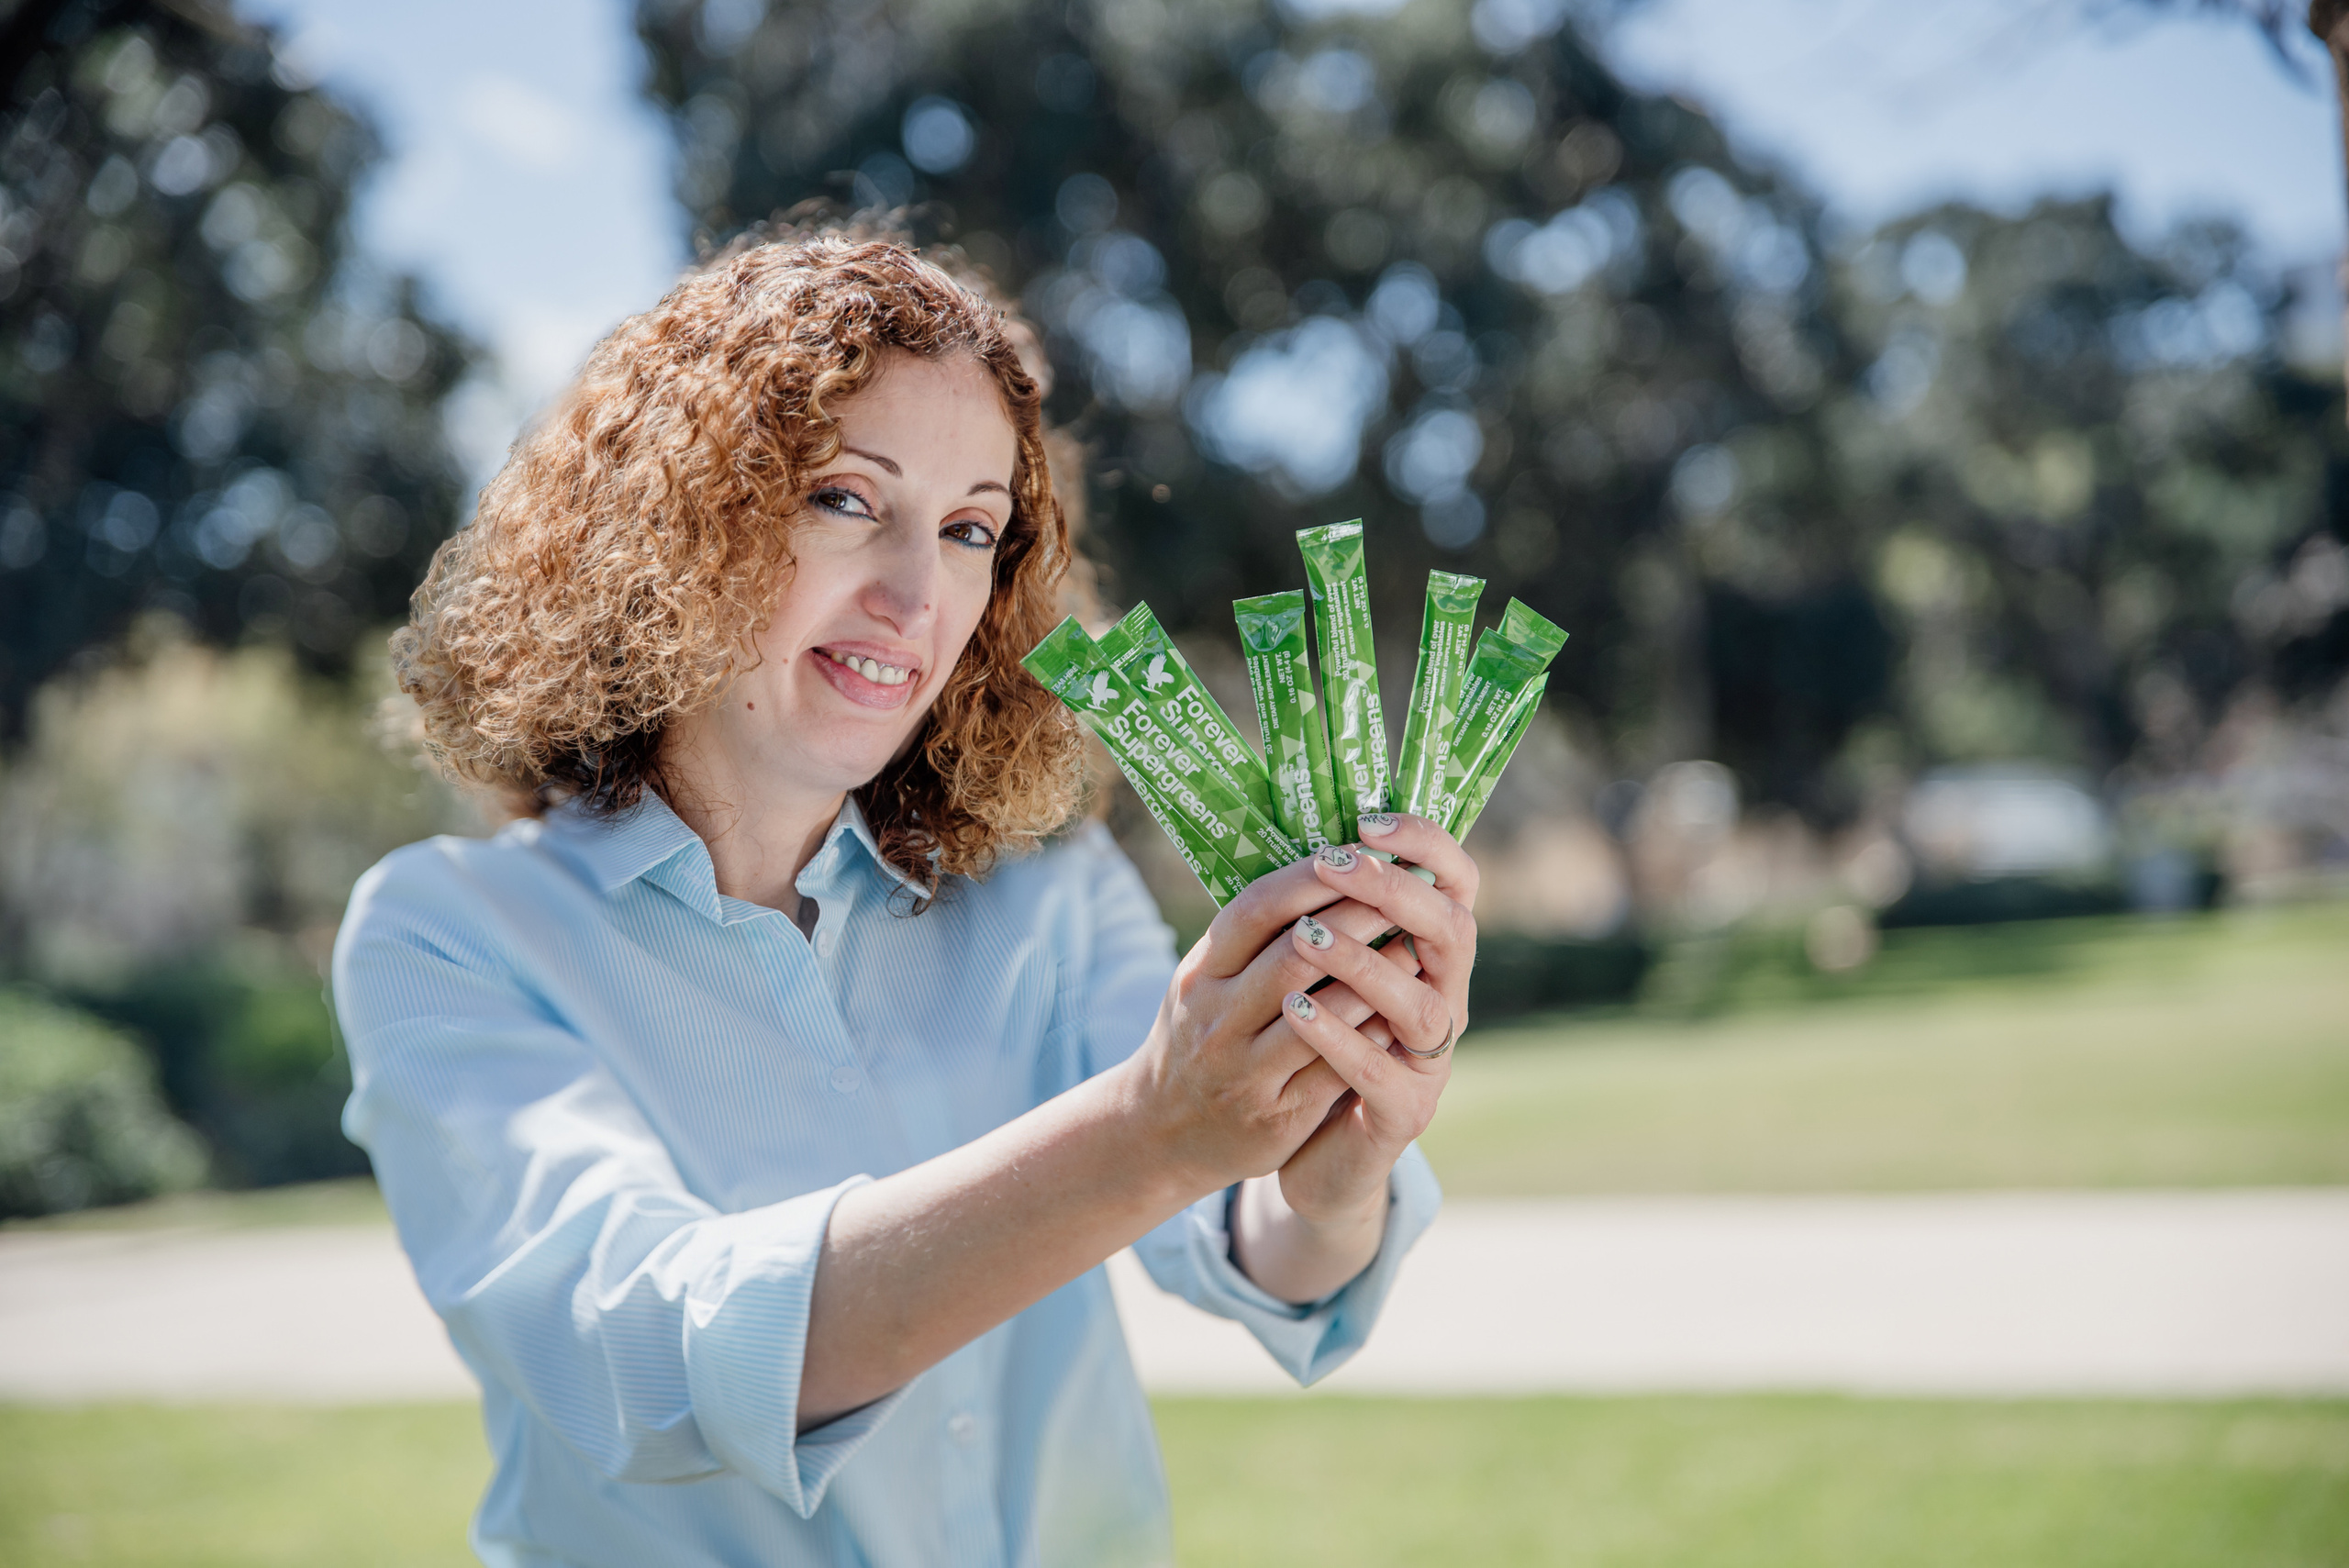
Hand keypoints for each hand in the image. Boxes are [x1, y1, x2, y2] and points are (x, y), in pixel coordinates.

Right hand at [1122, 848, 1414, 1195]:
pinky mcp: (1276, 1116)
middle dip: (1358, 916)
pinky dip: (1374, 1034)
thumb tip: (1323, 869)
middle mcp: (1215, 1019)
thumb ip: (1249, 938)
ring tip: (1416, 942)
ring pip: (1323, 1012)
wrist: (1161, 1133)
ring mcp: (1244, 1071)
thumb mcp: (1203, 982)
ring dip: (1376, 974)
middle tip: (1405, 889)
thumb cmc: (1198, 1037)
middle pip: (1295, 954)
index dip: (1310, 877)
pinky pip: (1336, 1068)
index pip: (1256, 909)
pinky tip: (1403, 1010)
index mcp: (1198, 975)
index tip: (1358, 852)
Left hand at [1272, 812, 1478, 1223]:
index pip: (1457, 883)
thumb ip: (1328, 911)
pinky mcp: (1403, 1112)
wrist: (1313, 1153)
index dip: (1425, 845)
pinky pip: (1378, 1070)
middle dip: (1394, 891)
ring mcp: (1429, 1060)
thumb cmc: (1315, 1045)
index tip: (1367, 820)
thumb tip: (1304, 831)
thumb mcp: (1325, 971)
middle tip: (1334, 864)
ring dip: (1363, 962)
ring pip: (1420, 1003)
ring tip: (1307, 938)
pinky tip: (1293, 1009)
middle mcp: (1444, 1000)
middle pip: (1451, 931)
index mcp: (1430, 955)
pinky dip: (1337, 1035)